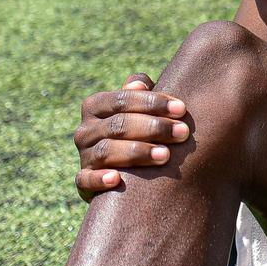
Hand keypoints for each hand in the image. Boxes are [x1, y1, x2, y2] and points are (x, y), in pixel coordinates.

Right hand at [74, 74, 190, 200]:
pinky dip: (98, 179)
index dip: (152, 103)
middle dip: (153, 128)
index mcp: (96, 106)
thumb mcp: (140, 106)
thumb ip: (140, 91)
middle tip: (182, 133)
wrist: (126, 166)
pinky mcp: (84, 181)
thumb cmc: (140, 126)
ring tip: (165, 155)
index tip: (181, 109)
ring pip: (106, 151)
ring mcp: (84, 156)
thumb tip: (139, 85)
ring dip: (137, 152)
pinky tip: (116, 179)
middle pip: (118, 125)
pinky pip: (85, 180)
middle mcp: (86, 130)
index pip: (122, 100)